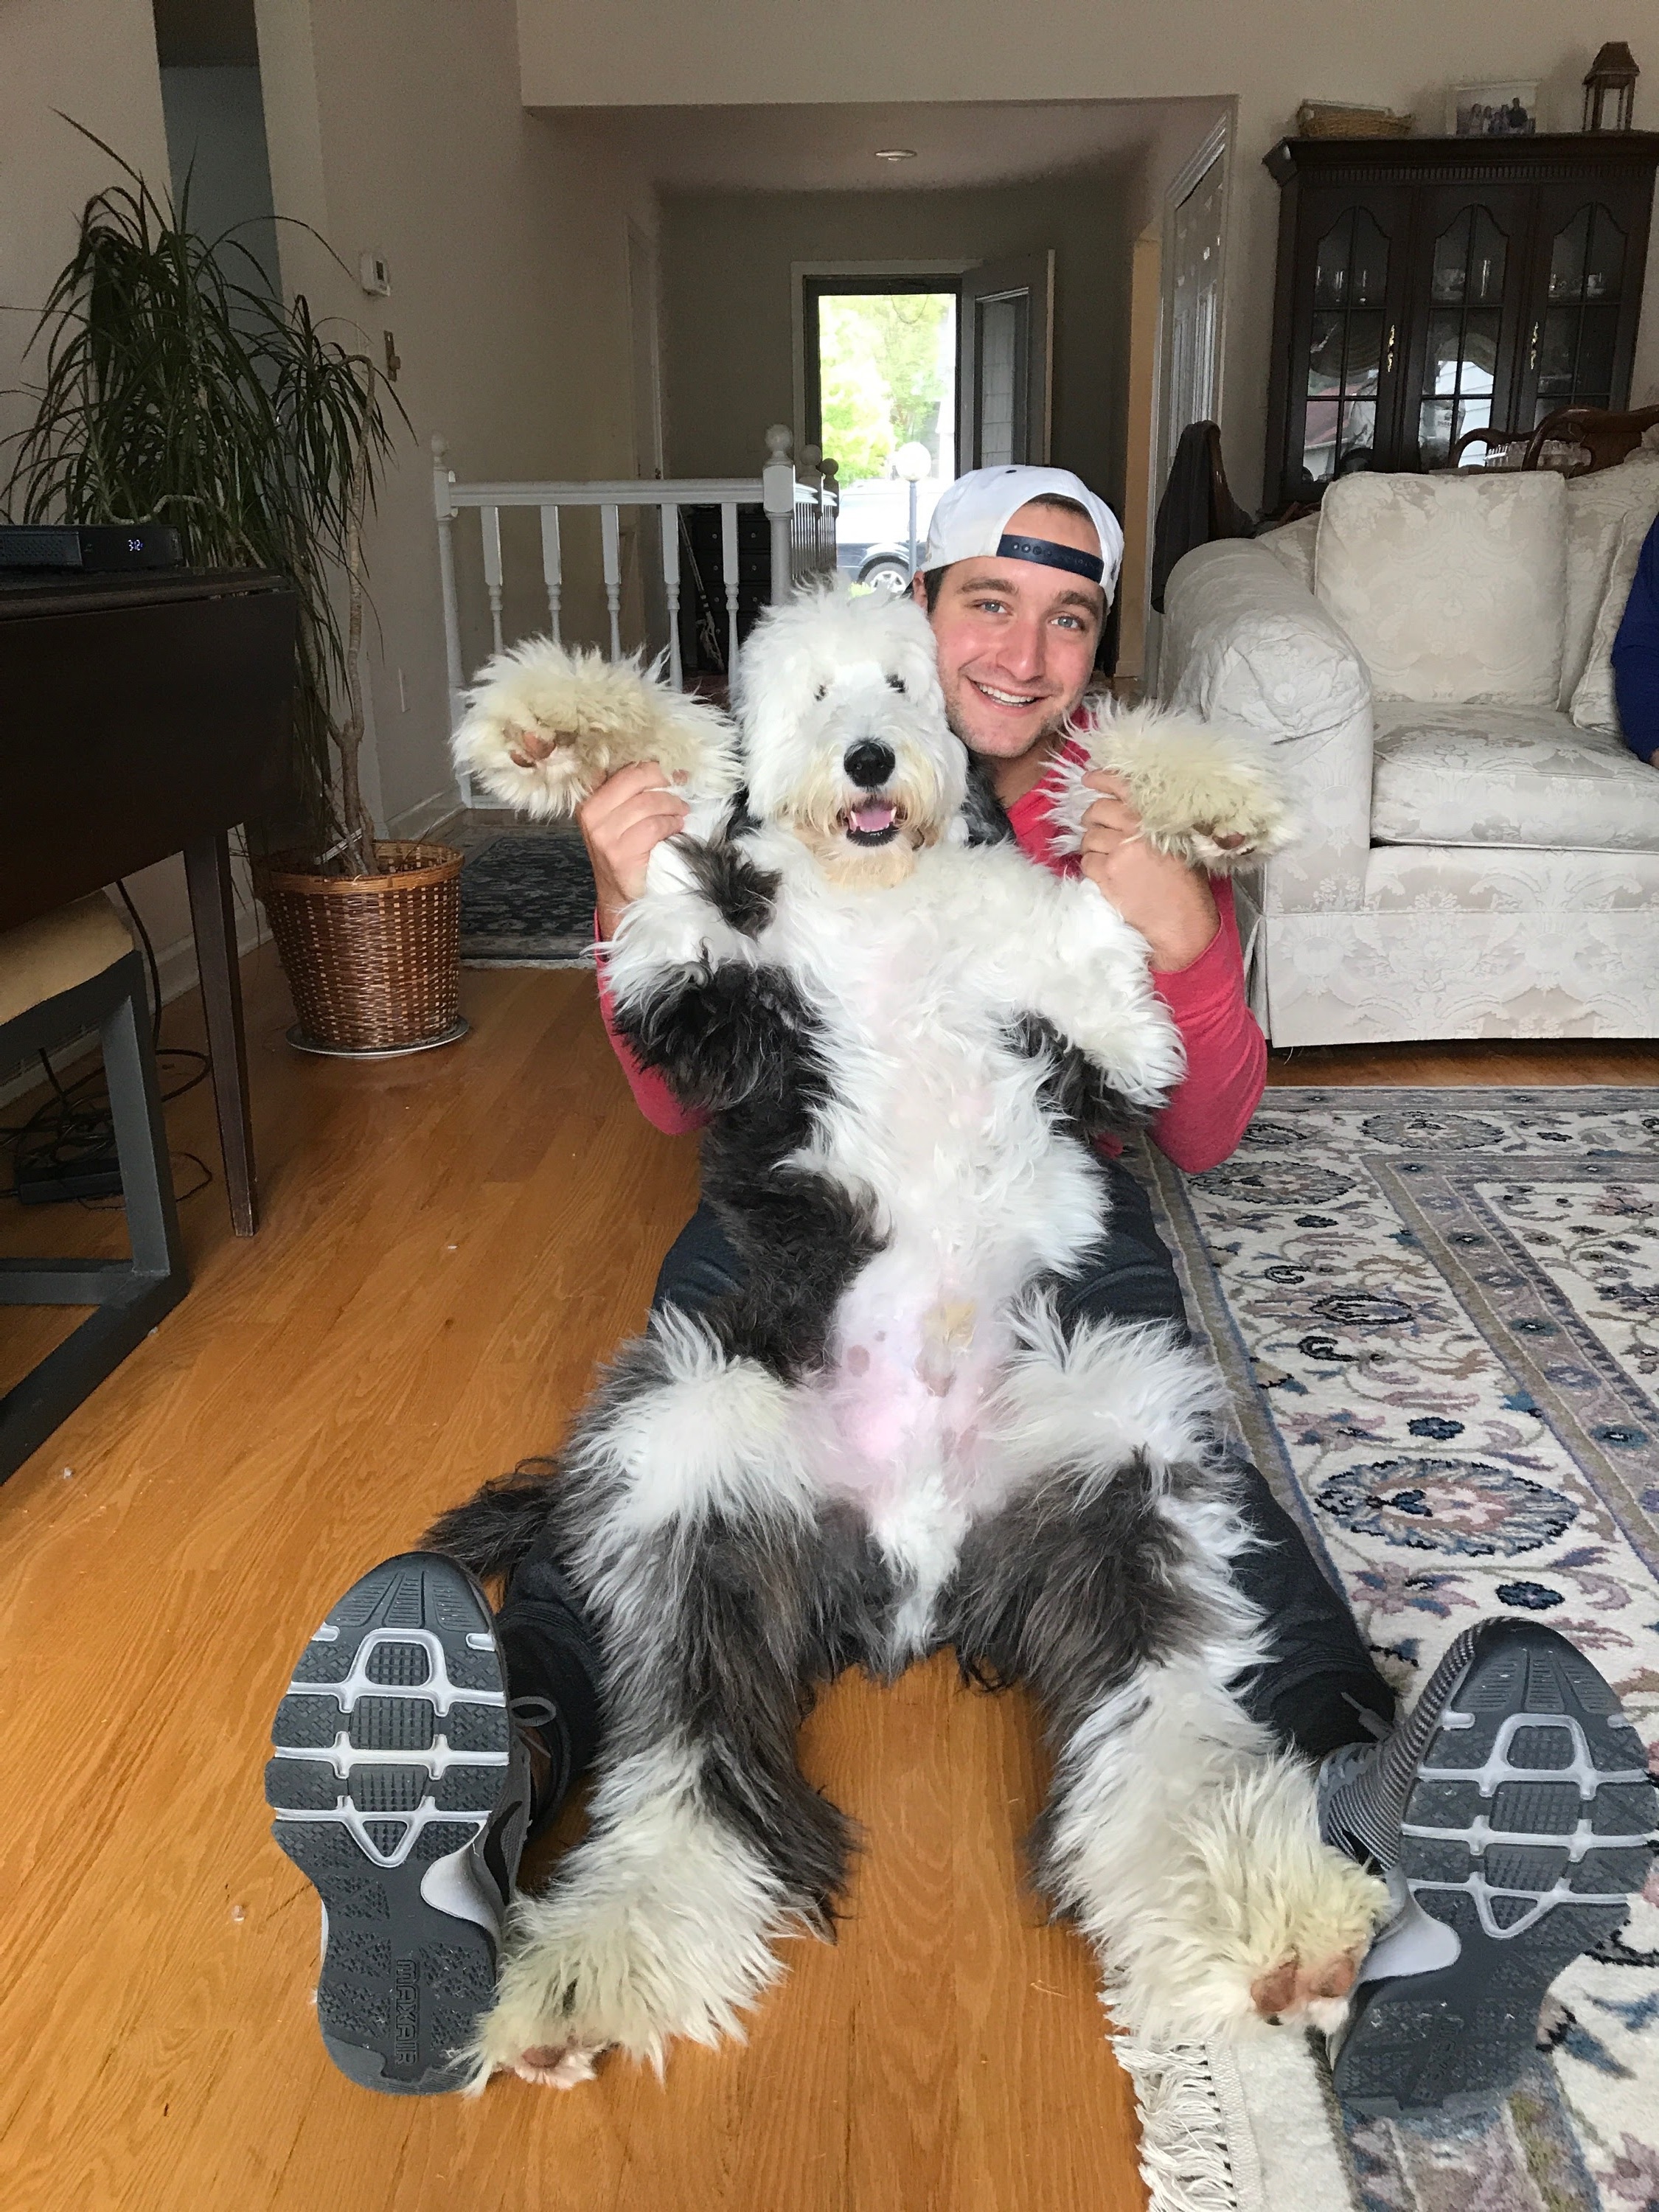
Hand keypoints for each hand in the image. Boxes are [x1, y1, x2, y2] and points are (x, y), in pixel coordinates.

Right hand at [578, 762, 688, 938]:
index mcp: (590, 801)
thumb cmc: (623, 854)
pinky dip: (671, 824)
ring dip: (672, 805)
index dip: (653, 766)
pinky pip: (653, 827)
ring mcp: (604, 836)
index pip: (624, 770)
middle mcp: (592, 815)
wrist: (618, 896)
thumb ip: (630, 795)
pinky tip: (676, 827)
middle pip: (635, 779)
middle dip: (664, 780)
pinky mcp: (620, 854)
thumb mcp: (617, 820)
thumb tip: (665, 770)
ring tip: (681, 811)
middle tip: (681, 788)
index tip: (673, 771)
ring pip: (647, 803)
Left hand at [1078, 770, 1218, 972]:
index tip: (1089, 778)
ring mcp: (1118, 851)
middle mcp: (1135, 829)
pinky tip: (1105, 873)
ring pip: (1088, 837)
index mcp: (1155, 817)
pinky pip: (1086, 861)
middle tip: (1097, 827)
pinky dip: (1091, 865)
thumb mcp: (1178, 841)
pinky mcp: (1106, 874)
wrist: (1182, 921)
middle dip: (1092, 818)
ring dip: (1092, 845)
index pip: (1123, 786)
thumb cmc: (1187, 884)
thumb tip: (1125, 808)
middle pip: (1097, 811)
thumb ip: (1153, 821)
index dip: (1102, 779)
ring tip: (1106, 855)